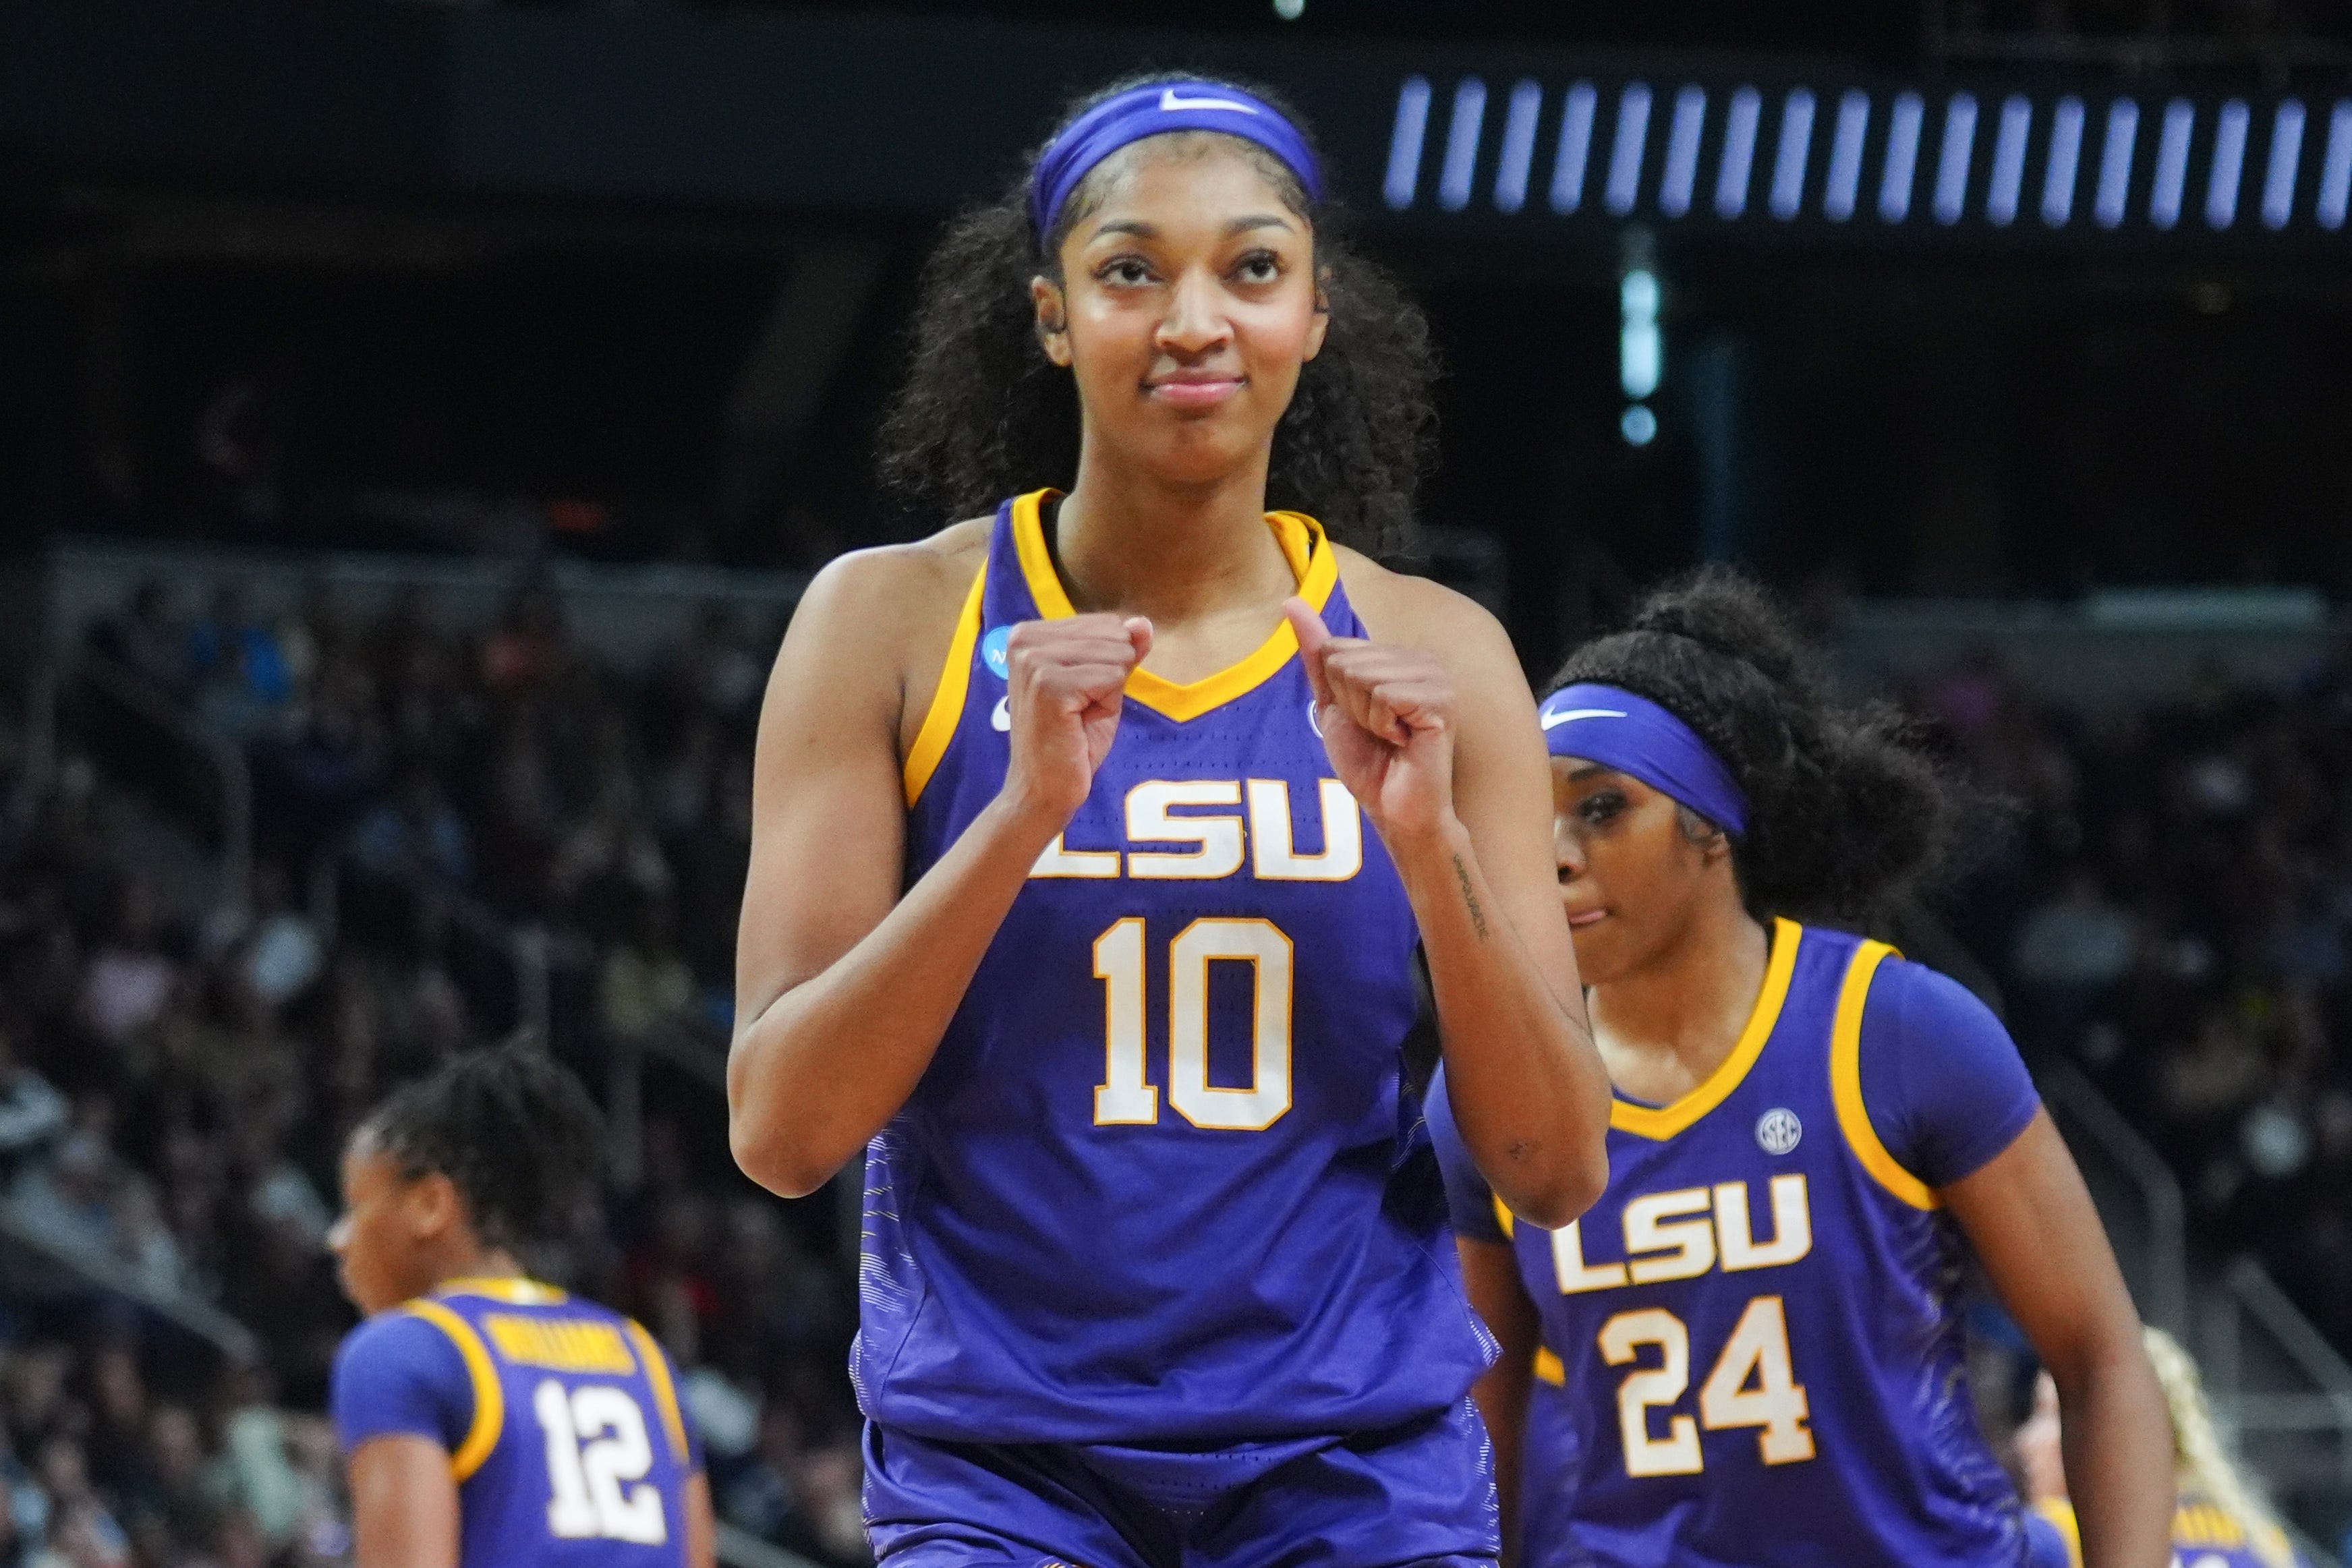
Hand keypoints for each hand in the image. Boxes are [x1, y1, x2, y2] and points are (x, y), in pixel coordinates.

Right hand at [1000, 614, 1152, 823]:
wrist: (1045, 789)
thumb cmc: (1072, 738)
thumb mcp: (1103, 684)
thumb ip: (1123, 650)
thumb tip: (1143, 623)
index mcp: (1029, 633)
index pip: (1105, 623)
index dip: (1107, 664)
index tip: (1078, 695)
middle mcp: (1024, 638)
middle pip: (1113, 633)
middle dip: (1110, 676)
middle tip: (1079, 710)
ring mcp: (1033, 660)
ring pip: (1116, 653)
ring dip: (1108, 692)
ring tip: (1077, 716)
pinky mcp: (1048, 685)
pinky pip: (1111, 676)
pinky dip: (1106, 704)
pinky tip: (1077, 723)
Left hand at [1286, 598, 1457, 844]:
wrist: (1394, 808)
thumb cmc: (1369, 759)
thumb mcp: (1332, 702)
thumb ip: (1316, 653)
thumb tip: (1291, 601)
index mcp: (1399, 656)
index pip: (1335, 649)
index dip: (1337, 692)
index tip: (1363, 720)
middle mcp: (1423, 659)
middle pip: (1346, 661)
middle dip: (1350, 704)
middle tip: (1378, 733)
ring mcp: (1437, 678)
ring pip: (1363, 676)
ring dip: (1367, 717)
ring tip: (1392, 738)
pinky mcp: (1442, 701)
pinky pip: (1384, 696)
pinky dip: (1383, 726)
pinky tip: (1404, 742)